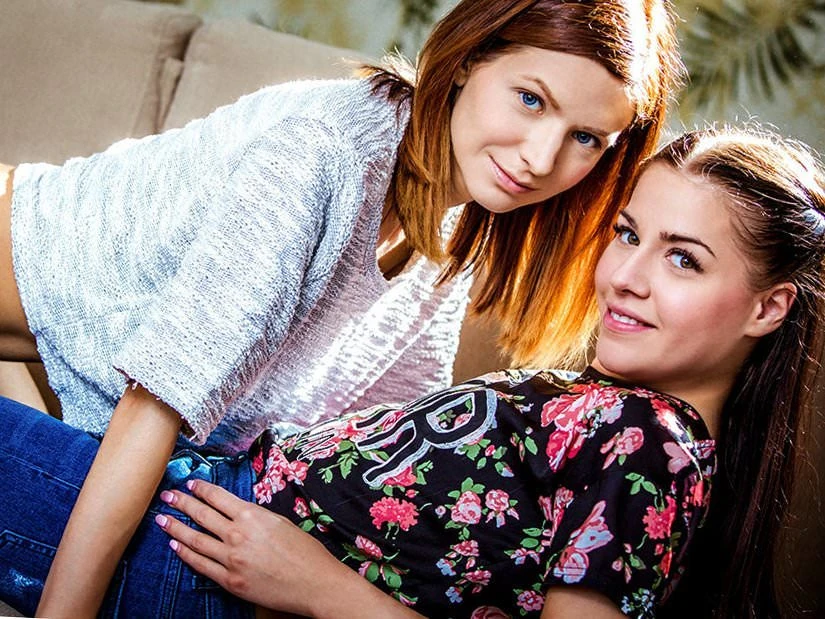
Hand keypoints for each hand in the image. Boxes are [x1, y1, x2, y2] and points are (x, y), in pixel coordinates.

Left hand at [157, 480, 420, 617]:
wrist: (314, 582)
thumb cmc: (305, 552)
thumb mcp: (281, 523)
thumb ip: (257, 518)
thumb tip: (239, 514)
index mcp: (253, 516)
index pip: (219, 498)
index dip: (201, 489)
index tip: (189, 484)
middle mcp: (238, 534)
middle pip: (202, 515)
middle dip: (182, 503)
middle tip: (167, 496)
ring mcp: (232, 559)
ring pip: (196, 539)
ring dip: (176, 528)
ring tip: (162, 519)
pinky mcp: (230, 581)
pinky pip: (201, 565)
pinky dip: (186, 554)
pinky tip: (176, 545)